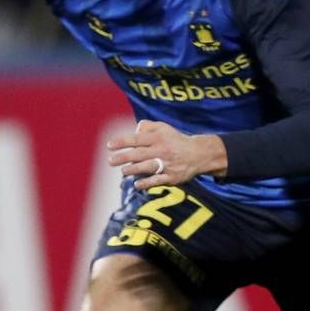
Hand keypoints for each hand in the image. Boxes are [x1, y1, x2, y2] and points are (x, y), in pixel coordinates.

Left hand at [108, 121, 224, 188]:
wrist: (199, 153)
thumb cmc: (176, 140)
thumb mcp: (164, 128)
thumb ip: (147, 126)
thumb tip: (133, 130)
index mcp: (159, 137)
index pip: (136, 139)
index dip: (122, 142)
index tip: (109, 146)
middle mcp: (162, 150)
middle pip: (139, 154)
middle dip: (122, 157)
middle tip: (110, 161)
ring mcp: (168, 164)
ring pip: (147, 167)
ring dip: (132, 169)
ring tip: (123, 171)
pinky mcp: (173, 176)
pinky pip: (157, 180)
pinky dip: (146, 183)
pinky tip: (137, 184)